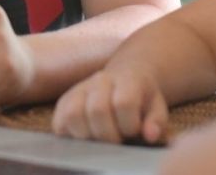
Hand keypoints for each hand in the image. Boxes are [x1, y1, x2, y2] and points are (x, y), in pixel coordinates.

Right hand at [52, 66, 167, 143]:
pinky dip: (71, 135)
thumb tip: (150, 135)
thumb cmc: (142, 98)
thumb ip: (156, 121)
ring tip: (101, 137)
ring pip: (73, 115)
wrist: (126, 78)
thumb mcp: (157, 107)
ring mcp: (79, 89)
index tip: (134, 130)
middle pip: (97, 110)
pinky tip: (87, 135)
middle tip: (117, 138)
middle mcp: (100, 80)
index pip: (124, 103)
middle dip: (109, 135)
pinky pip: (59, 122)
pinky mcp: (63, 102)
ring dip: (88, 135)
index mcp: (127, 79)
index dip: (129, 125)